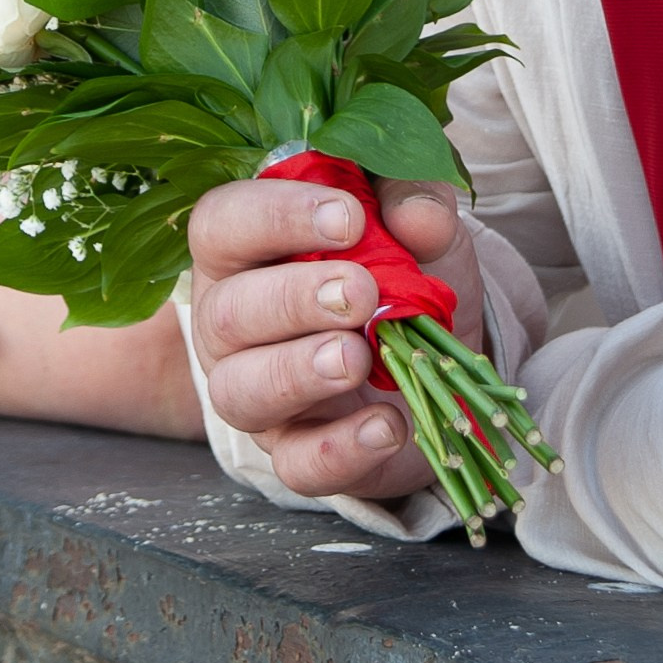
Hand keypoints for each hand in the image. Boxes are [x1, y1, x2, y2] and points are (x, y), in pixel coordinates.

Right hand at [186, 175, 485, 503]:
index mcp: (246, 250)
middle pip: (225, 313)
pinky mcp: (298, 454)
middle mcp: (232, 324)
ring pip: (239, 393)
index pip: (221, 222)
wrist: (441, 363)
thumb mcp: (419, 222)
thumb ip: (416, 198)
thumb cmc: (405, 275)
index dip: (274, 216)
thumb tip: (418, 215)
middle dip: (291, 300)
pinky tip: (388, 424)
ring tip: (355, 359)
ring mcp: (258, 396)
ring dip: (297, 374)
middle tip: (359, 293)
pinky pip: (297, 465)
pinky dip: (342, 449)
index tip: (348, 217)